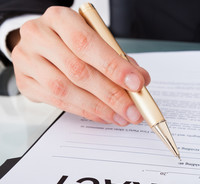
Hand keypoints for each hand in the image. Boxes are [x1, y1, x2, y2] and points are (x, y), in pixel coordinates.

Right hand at [11, 6, 149, 125]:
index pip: (87, 43)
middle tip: (133, 110)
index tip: (136, 84)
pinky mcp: (24, 82)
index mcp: (60, 18)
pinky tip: (103, 116)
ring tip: (120, 117)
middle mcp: (38, 35)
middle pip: (78, 70)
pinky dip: (84, 112)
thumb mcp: (97, 41)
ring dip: (99, 107)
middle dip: (111, 95)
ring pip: (65, 89)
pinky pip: (57, 102)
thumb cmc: (72, 42)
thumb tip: (141, 80)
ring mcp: (27, 59)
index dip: (114, 66)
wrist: (40, 45)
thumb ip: (119, 59)